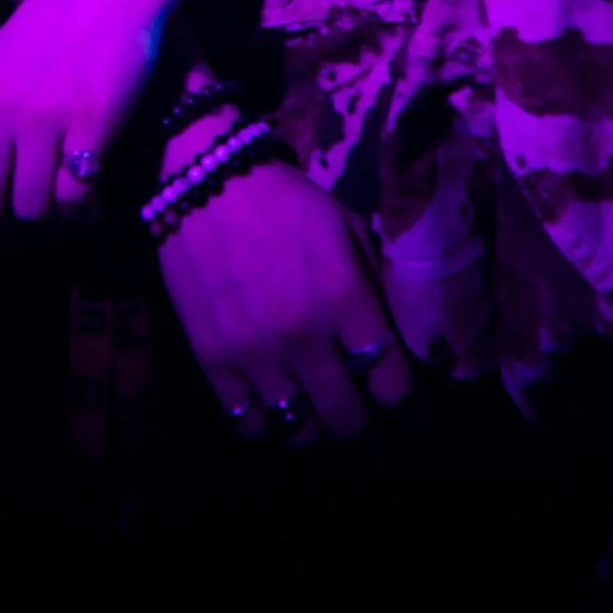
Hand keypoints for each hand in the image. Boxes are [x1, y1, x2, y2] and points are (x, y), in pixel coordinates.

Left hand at [0, 0, 191, 220]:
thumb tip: (8, 151)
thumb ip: (3, 100)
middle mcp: (2, 112)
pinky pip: (77, 194)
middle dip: (16, 230)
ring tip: (76, 216)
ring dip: (56, 222)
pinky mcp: (90, 123)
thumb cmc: (73, 8)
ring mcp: (44, 120)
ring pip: (33, 209)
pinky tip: (99, 203)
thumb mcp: (14, 54)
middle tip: (43, 230)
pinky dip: (87, 210)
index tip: (4, 228)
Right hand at [157, 156, 408, 440]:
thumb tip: (390, 333)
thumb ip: (371, 282)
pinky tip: (271, 406)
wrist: (207, 184)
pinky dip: (263, 422)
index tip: (405, 412)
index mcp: (344, 298)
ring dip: (312, 426)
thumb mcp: (345, 227)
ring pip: (297, 428)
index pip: (390, 382)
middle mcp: (302, 336)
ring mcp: (254, 353)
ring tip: (314, 414)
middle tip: (358, 416)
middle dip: (359, 423)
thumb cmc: (285, 200)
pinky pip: (246, 420)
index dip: (404, 405)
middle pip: (346, 418)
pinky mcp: (213, 358)